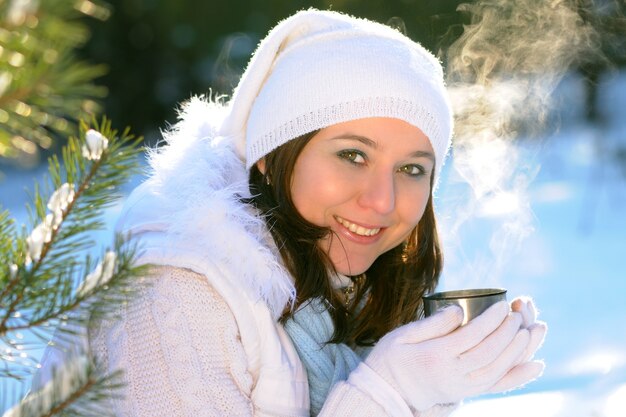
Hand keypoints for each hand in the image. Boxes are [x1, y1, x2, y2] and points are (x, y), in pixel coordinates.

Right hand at [364, 301, 539, 410]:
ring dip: (519, 350)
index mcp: (435, 357)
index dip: (491, 321)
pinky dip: (519, 376)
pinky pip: (497, 386)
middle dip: (509, 332)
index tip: (503, 305)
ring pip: (497, 370)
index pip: (471, 337)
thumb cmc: (392, 358)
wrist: (387, 392)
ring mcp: (461, 387)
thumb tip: (458, 310)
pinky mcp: (466, 393)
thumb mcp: (401, 335)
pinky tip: (537, 365)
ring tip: (533, 330)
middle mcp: (451, 375)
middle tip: (519, 314)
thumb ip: (431, 324)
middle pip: (488, 353)